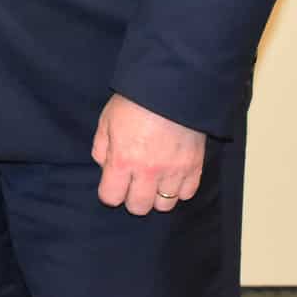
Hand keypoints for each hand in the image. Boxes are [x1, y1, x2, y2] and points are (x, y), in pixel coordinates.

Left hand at [92, 93, 204, 214]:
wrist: (171, 88)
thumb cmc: (134, 102)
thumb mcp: (106, 121)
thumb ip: (101, 148)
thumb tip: (104, 167)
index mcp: (122, 160)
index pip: (111, 197)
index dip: (109, 193)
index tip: (112, 185)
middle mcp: (148, 172)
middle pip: (138, 207)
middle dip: (132, 199)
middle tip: (133, 184)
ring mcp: (174, 172)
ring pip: (165, 205)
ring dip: (157, 196)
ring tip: (155, 181)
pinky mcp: (195, 167)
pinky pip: (187, 194)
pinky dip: (179, 189)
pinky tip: (173, 176)